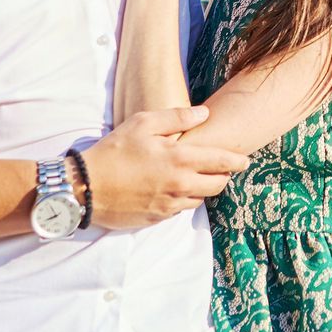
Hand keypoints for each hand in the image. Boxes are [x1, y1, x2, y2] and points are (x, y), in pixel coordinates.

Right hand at [82, 106, 249, 227]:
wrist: (86, 187)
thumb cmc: (114, 151)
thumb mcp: (143, 123)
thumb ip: (177, 117)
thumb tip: (204, 114)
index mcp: (180, 160)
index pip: (222, 163)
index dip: (238, 161)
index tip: (245, 160)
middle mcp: (181, 185)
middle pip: (218, 185)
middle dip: (223, 176)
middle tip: (218, 168)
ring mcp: (170, 204)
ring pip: (200, 199)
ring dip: (202, 189)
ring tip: (192, 177)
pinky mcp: (158, 217)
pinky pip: (180, 209)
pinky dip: (182, 199)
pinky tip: (171, 188)